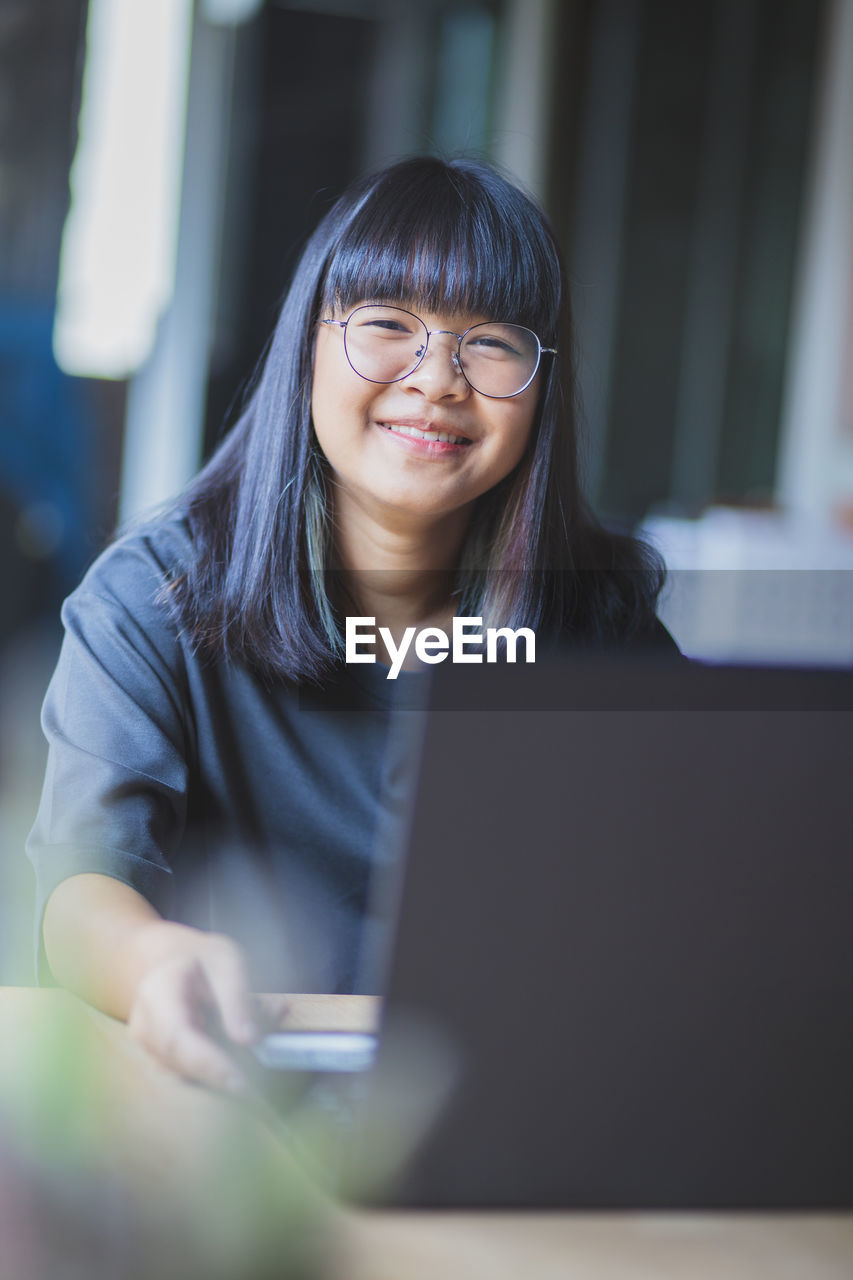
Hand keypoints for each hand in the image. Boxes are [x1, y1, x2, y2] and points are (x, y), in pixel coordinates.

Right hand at [126, 931, 261, 1092]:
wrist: (176, 961)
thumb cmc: (204, 960)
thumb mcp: (229, 964)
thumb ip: (239, 1000)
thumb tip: (249, 1040)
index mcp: (158, 990)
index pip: (176, 1036)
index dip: (207, 1063)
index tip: (240, 1081)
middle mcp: (143, 1022)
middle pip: (176, 1062)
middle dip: (216, 1074)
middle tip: (250, 1083)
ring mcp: (146, 1044)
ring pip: (182, 1074)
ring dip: (216, 1073)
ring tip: (244, 1060)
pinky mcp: (157, 1058)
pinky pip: (185, 1074)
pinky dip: (211, 1072)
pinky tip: (230, 1059)